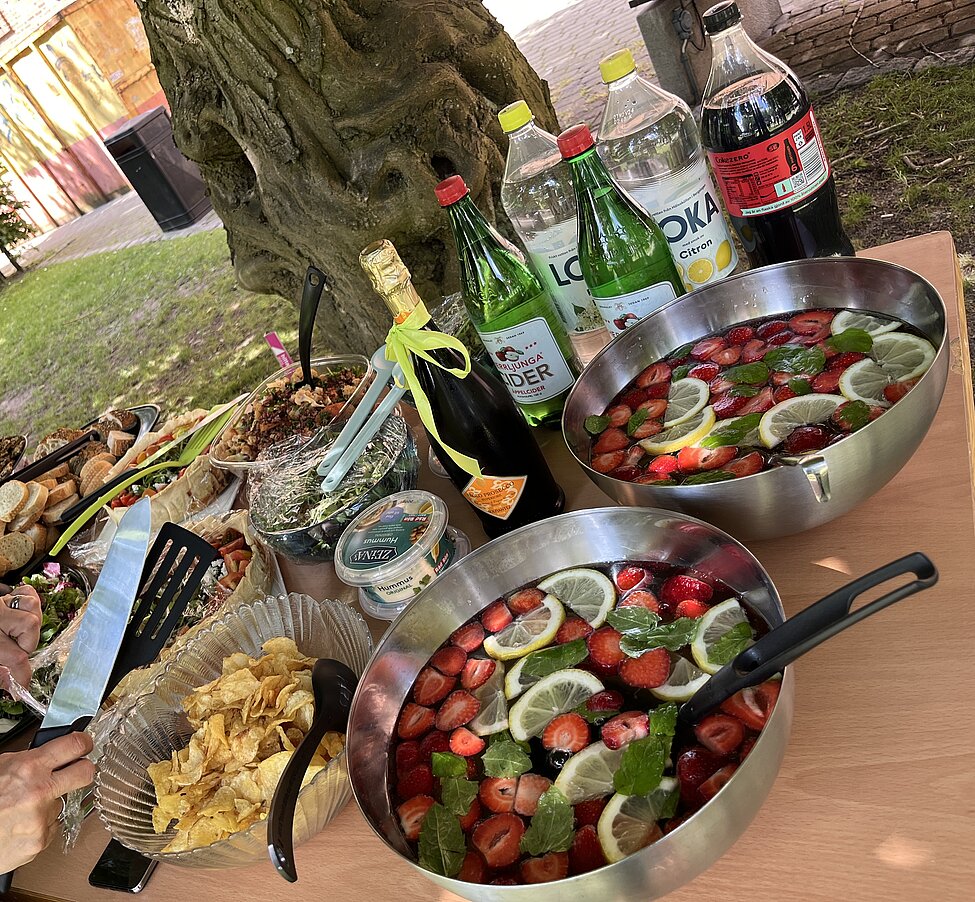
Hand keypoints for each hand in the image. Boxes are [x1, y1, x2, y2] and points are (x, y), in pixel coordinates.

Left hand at [0, 586, 41, 686]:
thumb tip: (9, 682)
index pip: (17, 657)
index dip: (22, 675)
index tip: (21, 685)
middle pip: (29, 625)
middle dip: (27, 645)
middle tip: (15, 657)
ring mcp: (0, 603)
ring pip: (30, 606)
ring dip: (30, 624)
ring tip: (18, 636)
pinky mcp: (1, 597)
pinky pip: (26, 593)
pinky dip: (28, 605)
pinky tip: (19, 618)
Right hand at [0, 732, 94, 871]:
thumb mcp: (1, 767)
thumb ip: (29, 759)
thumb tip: (52, 750)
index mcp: (29, 768)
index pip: (75, 745)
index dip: (84, 742)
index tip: (85, 744)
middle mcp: (39, 793)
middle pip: (86, 773)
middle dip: (83, 769)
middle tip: (75, 770)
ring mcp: (42, 819)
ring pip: (63, 803)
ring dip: (50, 803)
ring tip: (24, 806)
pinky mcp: (40, 841)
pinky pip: (52, 826)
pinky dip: (41, 824)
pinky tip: (22, 823)